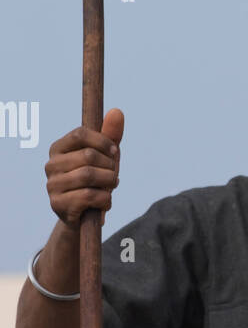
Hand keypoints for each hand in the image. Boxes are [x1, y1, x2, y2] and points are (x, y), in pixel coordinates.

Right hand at [45, 107, 123, 228]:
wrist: (84, 216)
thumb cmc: (96, 182)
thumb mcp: (105, 157)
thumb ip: (111, 136)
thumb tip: (117, 111)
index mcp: (58, 148)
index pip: (80, 134)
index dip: (103, 141)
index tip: (114, 152)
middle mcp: (51, 165)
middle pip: (88, 156)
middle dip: (109, 166)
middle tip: (113, 176)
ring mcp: (52, 185)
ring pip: (89, 175)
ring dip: (108, 183)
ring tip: (110, 188)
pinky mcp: (57, 204)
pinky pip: (89, 196)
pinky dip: (105, 199)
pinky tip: (104, 202)